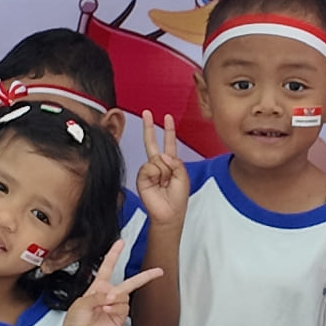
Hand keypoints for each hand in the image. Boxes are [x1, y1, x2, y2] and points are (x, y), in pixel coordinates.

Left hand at [61, 237, 160, 325]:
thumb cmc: (76, 319)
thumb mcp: (81, 302)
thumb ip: (97, 296)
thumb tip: (111, 295)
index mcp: (98, 286)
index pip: (108, 266)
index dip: (114, 253)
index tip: (121, 242)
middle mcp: (109, 294)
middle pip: (130, 282)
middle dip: (145, 276)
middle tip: (158, 271)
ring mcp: (116, 305)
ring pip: (124, 296)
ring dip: (114, 300)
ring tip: (102, 307)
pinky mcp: (120, 316)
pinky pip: (124, 308)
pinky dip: (115, 308)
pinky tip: (106, 311)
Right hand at [132, 112, 190, 226]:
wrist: (168, 213)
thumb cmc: (178, 198)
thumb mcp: (183, 177)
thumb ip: (175, 162)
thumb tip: (160, 155)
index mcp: (171, 163)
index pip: (169, 143)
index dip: (168, 130)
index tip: (168, 117)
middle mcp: (158, 164)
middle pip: (152, 142)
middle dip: (149, 127)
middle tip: (146, 112)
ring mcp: (149, 170)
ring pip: (156, 159)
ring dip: (164, 171)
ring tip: (164, 183)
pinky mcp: (142, 176)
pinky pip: (149, 167)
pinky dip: (156, 174)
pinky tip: (157, 184)